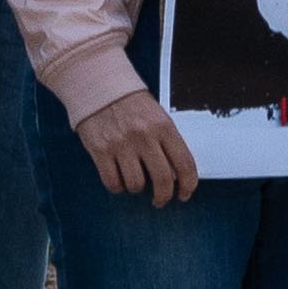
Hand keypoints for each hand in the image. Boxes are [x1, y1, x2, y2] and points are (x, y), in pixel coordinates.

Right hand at [74, 90, 198, 206]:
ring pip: (136, 184)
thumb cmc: (131, 105)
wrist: (99, 88)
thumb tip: (174, 175)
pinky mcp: (101, 151)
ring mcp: (122, 145)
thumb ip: (166, 143)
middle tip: (160, 200)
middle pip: (162, 179)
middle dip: (163, 196)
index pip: (184, 163)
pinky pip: (113, 183)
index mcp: (164, 127)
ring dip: (136, 188)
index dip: (188, 184)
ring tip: (133, 180)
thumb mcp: (157, 117)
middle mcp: (145, 137)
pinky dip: (117, 187)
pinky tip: (118, 178)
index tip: (184, 194)